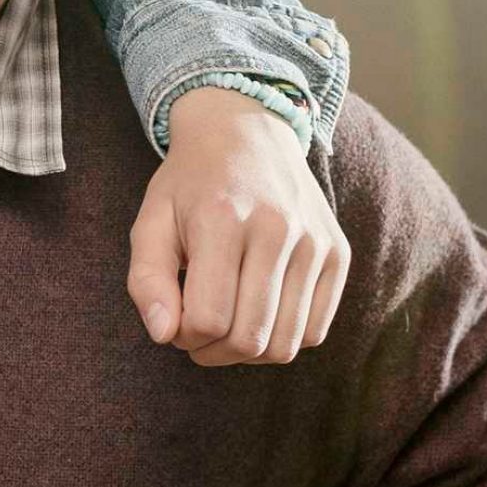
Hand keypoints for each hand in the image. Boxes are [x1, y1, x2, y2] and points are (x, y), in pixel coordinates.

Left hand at [127, 84, 350, 365]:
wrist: (247, 132)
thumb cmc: (190, 184)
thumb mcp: (151, 221)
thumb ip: (147, 280)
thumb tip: (163, 335)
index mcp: (223, 218)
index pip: (208, 319)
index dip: (183, 336)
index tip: (175, 321)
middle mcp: (277, 229)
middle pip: (250, 339)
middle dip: (214, 352)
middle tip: (198, 333)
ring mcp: (315, 242)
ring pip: (287, 344)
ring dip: (249, 354)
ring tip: (228, 326)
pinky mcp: (339, 253)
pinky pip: (316, 331)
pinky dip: (285, 338)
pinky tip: (260, 314)